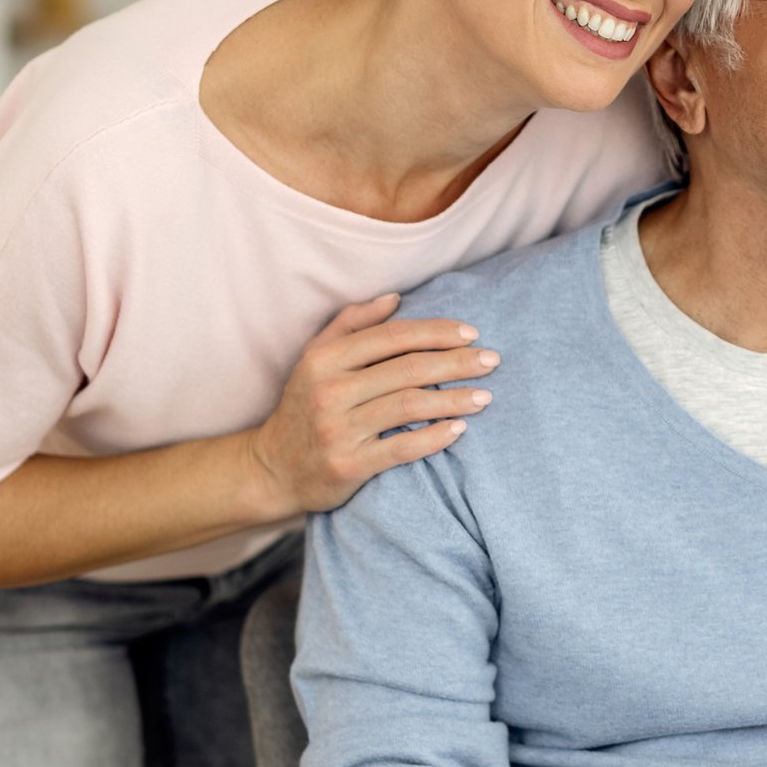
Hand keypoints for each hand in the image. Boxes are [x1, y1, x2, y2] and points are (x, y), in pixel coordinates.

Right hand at [245, 296, 498, 515]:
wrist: (274, 468)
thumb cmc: (305, 406)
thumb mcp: (315, 359)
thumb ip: (352, 324)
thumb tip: (395, 298)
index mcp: (325, 359)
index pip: (393, 336)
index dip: (436, 332)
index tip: (472, 333)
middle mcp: (330, 391)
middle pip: (408, 369)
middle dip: (457, 362)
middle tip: (492, 361)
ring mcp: (338, 430)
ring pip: (409, 406)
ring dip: (454, 399)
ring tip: (485, 396)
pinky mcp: (348, 466)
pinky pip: (401, 449)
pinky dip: (434, 438)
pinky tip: (460, 429)